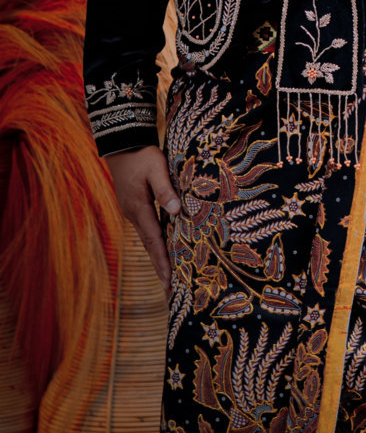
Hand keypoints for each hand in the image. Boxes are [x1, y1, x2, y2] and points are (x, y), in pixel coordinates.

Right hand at [106, 144, 180, 295]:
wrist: (122, 143)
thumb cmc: (142, 155)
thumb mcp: (156, 168)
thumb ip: (165, 189)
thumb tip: (176, 211)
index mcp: (139, 208)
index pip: (154, 240)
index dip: (163, 261)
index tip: (170, 281)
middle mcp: (133, 214)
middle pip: (149, 246)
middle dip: (160, 267)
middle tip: (170, 289)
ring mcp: (131, 210)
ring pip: (147, 239)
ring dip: (157, 257)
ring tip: (167, 276)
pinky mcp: (133, 205)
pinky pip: (146, 229)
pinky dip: (154, 243)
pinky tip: (161, 248)